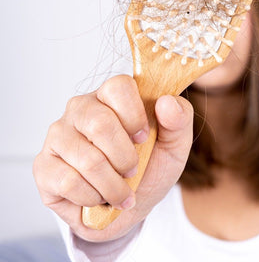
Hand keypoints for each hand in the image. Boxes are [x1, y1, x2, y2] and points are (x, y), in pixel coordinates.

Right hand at [33, 75, 193, 241]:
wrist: (131, 206)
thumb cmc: (151, 167)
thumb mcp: (175, 145)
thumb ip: (179, 119)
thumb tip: (167, 102)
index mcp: (112, 96)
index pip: (118, 86)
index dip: (135, 116)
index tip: (144, 138)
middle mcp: (81, 109)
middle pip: (100, 123)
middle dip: (125, 157)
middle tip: (133, 170)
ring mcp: (58, 136)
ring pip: (87, 159)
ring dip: (113, 184)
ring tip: (121, 191)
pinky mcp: (44, 166)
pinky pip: (68, 182)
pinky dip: (93, 197)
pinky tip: (98, 197)